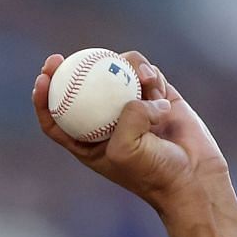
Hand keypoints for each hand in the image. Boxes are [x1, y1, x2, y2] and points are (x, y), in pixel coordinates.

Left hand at [31, 51, 230, 215]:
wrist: (193, 178)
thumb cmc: (153, 172)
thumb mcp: (126, 150)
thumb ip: (126, 118)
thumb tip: (137, 95)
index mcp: (88, 143)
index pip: (56, 118)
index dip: (44, 98)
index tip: (43, 78)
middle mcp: (107, 123)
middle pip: (81, 90)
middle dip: (68, 70)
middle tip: (61, 58)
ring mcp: (132, 108)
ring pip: (116, 74)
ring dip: (123, 69)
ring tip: (143, 82)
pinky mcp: (158, 97)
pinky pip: (147, 74)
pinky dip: (150, 75)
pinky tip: (156, 85)